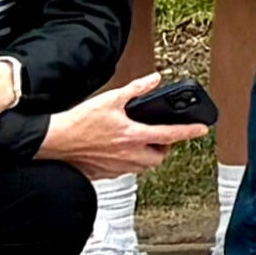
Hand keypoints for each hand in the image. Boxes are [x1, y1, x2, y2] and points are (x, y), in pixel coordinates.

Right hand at [39, 74, 215, 180]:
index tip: (202, 130)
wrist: (54, 141)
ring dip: (147, 155)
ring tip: (141, 142)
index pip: (170, 135)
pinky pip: (125, 171)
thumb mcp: (110, 99)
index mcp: (132, 136)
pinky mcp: (104, 174)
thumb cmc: (78, 122)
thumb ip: (136, 89)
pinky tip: (120, 150)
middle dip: (165, 148)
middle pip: (159, 158)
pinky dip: (129, 162)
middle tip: (161, 136)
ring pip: (142, 167)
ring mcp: (116, 167)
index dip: (189, 132)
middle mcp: (127, 155)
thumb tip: (154, 80)